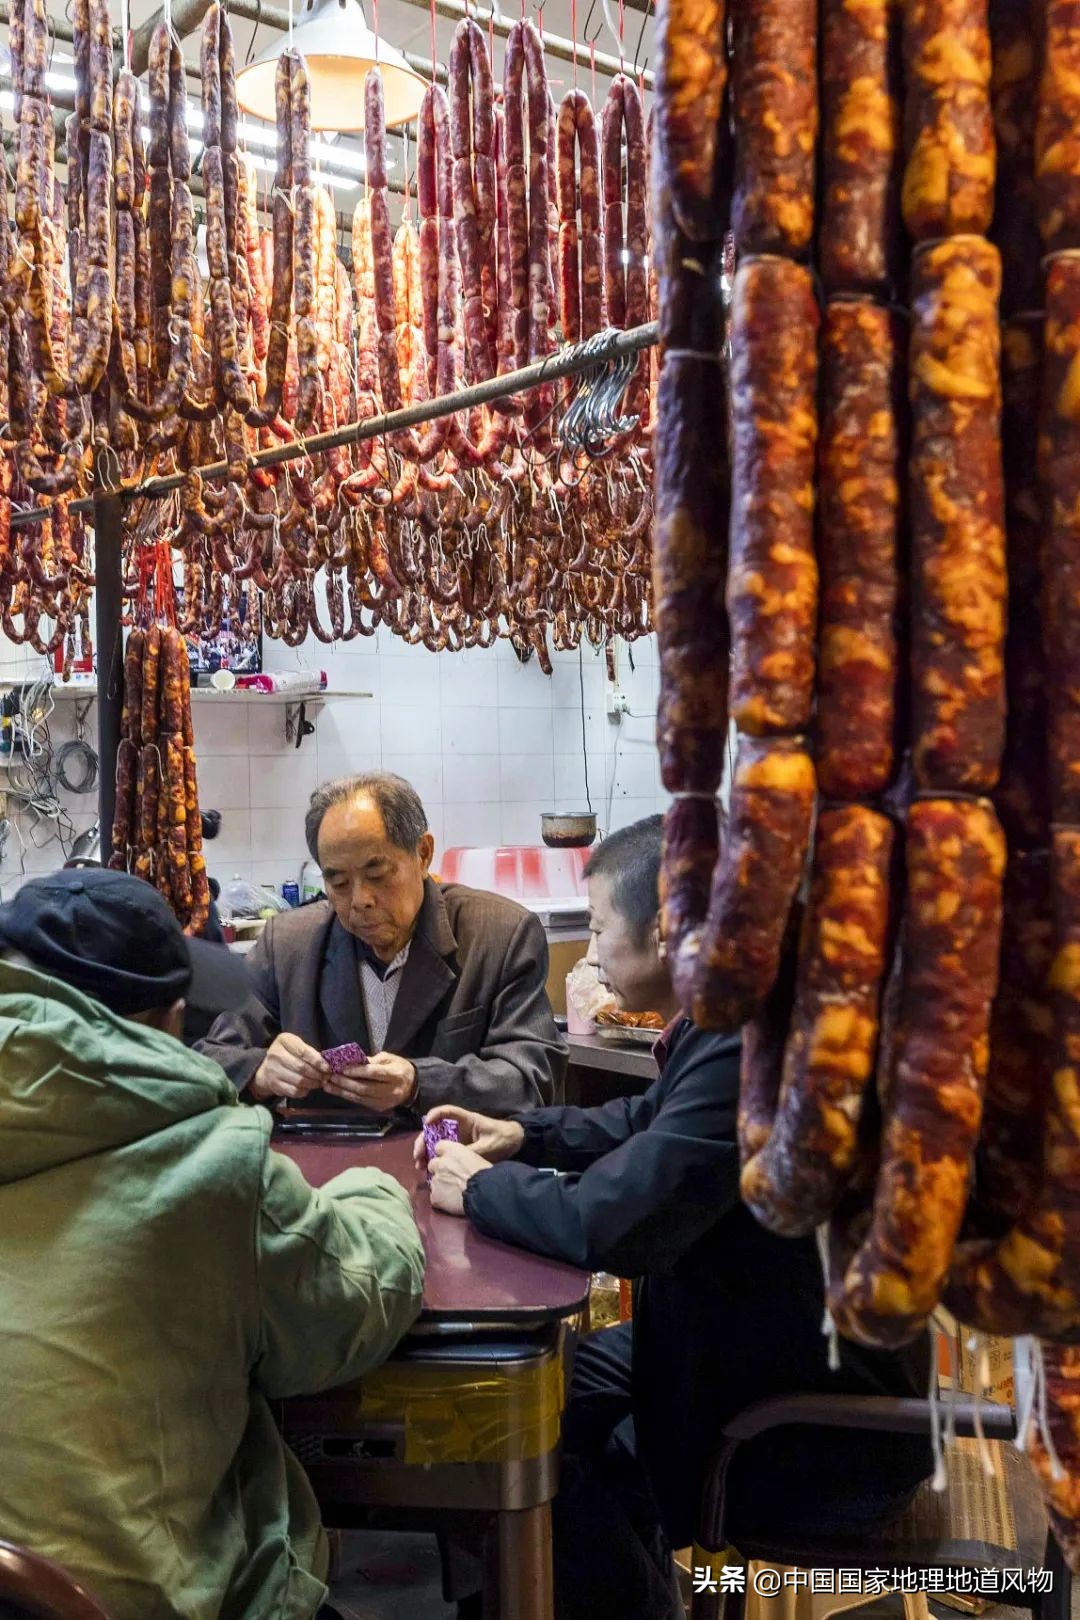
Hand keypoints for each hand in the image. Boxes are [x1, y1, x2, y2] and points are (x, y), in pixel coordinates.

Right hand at [251, 1033, 330, 1102]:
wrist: (266, 1068)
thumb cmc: (287, 1054)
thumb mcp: (296, 1045)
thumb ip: (309, 1052)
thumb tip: (326, 1064)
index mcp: (283, 1041)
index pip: (303, 1052)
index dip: (317, 1061)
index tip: (327, 1067)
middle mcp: (275, 1054)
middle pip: (301, 1067)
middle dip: (317, 1074)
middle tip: (326, 1077)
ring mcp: (273, 1071)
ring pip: (299, 1081)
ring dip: (313, 1083)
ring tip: (320, 1082)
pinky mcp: (274, 1085)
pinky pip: (294, 1091)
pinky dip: (304, 1091)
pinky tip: (309, 1088)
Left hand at [324, 1050, 417, 1110]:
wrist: (412, 1085)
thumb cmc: (398, 1067)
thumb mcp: (388, 1058)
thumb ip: (371, 1060)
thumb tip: (352, 1062)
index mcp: (395, 1074)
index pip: (374, 1073)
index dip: (358, 1071)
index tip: (343, 1068)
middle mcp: (391, 1090)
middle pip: (366, 1088)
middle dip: (346, 1082)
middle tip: (331, 1076)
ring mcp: (386, 1101)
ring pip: (361, 1097)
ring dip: (343, 1092)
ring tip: (328, 1085)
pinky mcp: (380, 1108)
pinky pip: (362, 1103)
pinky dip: (348, 1097)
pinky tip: (337, 1091)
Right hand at [411, 1106, 525, 1172]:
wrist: (515, 1145)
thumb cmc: (503, 1139)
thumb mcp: (489, 1146)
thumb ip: (472, 1152)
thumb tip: (455, 1160)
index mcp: (467, 1120)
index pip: (447, 1112)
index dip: (435, 1114)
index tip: (426, 1124)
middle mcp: (458, 1128)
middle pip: (435, 1129)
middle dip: (423, 1141)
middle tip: (418, 1156)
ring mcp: (457, 1139)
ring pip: (436, 1142)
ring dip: (426, 1152)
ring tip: (420, 1166)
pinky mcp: (459, 1150)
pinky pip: (443, 1153)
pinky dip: (435, 1160)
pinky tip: (429, 1171)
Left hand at [428, 1140, 492, 1216]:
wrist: (484, 1193)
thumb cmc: (486, 1174)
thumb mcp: (475, 1158)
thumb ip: (463, 1158)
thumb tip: (463, 1163)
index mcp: (451, 1150)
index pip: (439, 1147)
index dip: (444, 1154)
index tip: (449, 1160)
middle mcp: (440, 1163)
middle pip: (433, 1164)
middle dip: (440, 1170)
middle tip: (452, 1177)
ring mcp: (436, 1181)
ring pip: (434, 1182)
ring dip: (441, 1185)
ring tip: (454, 1192)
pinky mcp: (435, 1197)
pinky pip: (435, 1198)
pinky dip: (441, 1200)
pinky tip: (452, 1203)